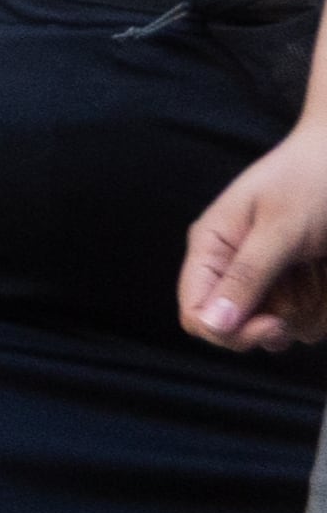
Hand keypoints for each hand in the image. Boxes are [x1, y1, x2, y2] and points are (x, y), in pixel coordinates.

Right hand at [187, 120, 326, 350]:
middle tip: (306, 295)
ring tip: (321, 273)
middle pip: (239, 330)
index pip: (197, 314)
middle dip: (279, 322)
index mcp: (212, 248)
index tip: (275, 324)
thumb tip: (213, 322)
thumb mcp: (281, 227)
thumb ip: (248, 274)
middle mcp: (232, 269)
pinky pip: (306, 322)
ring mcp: (266, 279)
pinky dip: (324, 309)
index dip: (229, 332)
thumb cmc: (312, 180)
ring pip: (278, 331)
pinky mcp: (295, 284)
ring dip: (310, 314)